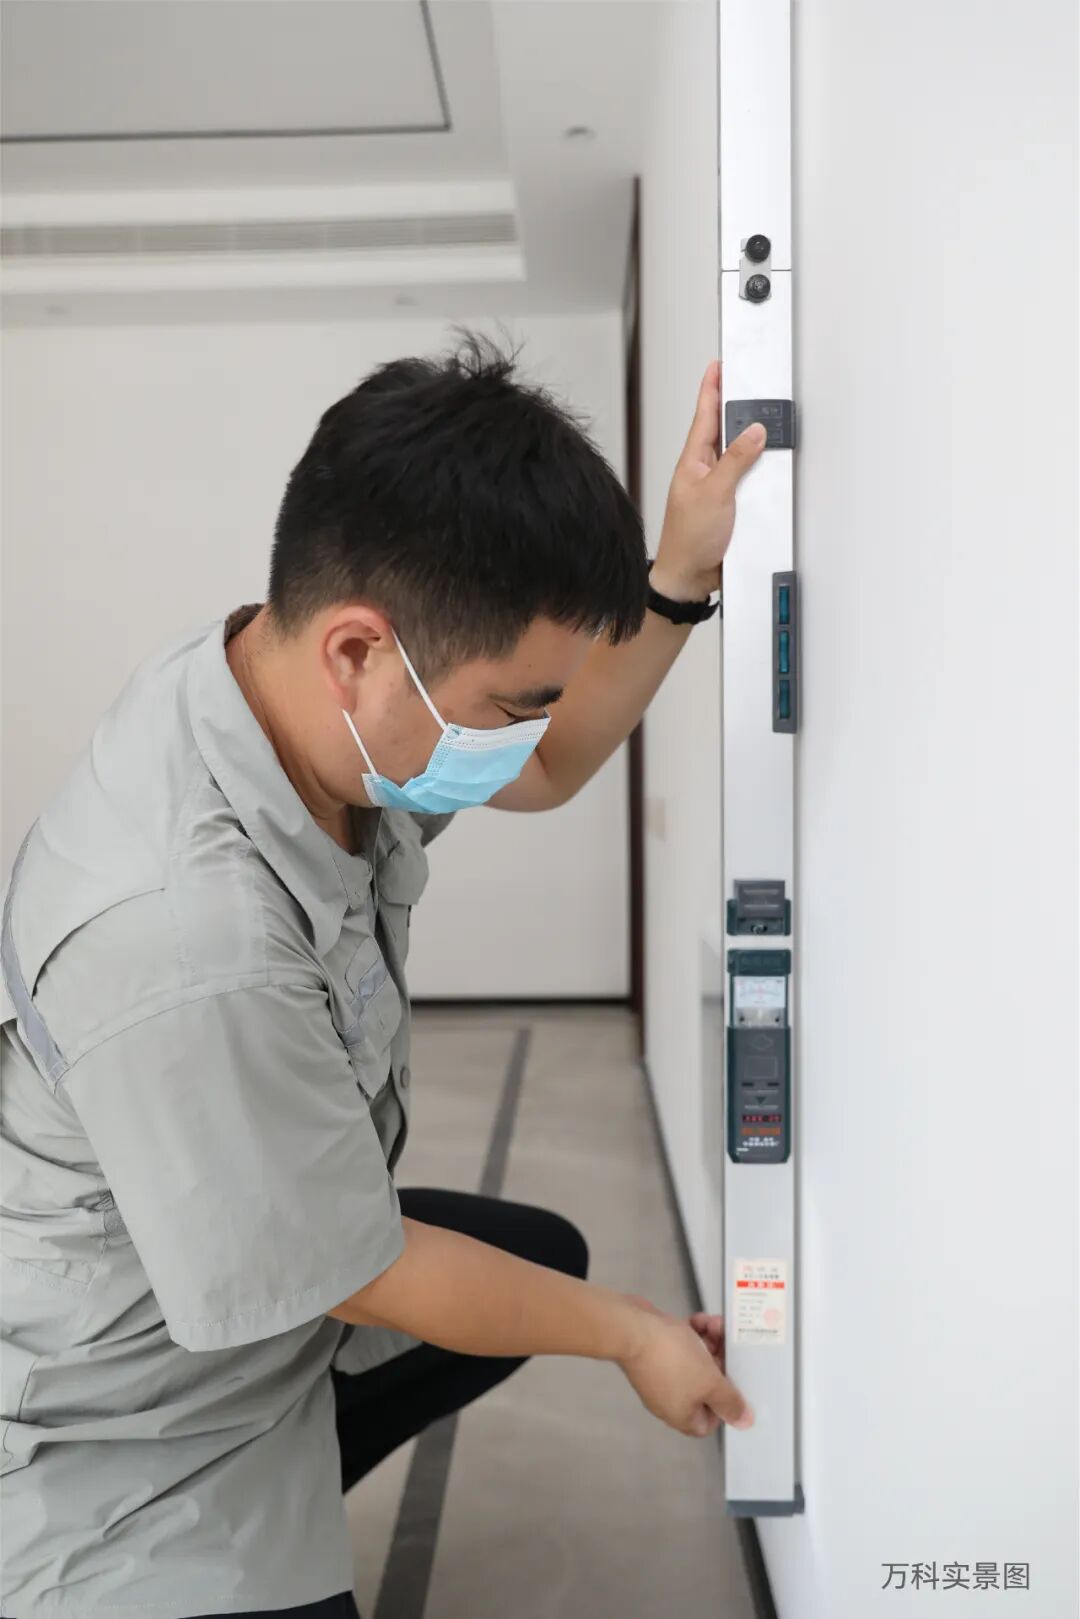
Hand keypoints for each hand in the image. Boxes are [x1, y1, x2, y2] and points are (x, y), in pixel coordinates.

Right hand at [617, 1300, 753, 1437]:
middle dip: (720, 1363)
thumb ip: (728, 1401)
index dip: (725, 1405)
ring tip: (714, 1325)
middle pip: (705, 1387)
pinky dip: (692, 1334)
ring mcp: (661, 1373)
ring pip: (695, 1362)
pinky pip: (681, 1346)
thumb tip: (744, 1423)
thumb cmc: (672, 1359)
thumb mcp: (709, 1382)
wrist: (632, 1327)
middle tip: (729, 1345)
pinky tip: (697, 1320)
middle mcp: (670, 1398)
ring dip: (709, 1342)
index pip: (709, 1422)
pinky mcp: (656, 1350)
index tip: (736, 1382)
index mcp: (682, 1414)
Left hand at [651, 360, 766, 600]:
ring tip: (766, 418)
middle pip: (725, 430)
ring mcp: (718, 487)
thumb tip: (754, 431)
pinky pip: (747, 479)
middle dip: (738, 406)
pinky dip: (759, 469)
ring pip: (739, 454)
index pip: (705, 414)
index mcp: (694, 460)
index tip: (720, 364)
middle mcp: (705, 470)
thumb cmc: (689, 539)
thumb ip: (735, 461)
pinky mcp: (730, 505)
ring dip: (751, 439)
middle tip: (751, 382)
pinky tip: (769, 465)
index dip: (712, 388)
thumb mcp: (714, 493)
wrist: (689, 578)